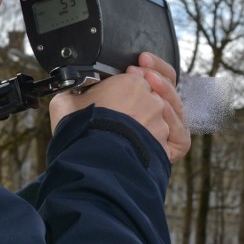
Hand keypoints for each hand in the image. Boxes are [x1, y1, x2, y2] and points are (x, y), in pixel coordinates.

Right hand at [49, 52, 190, 162]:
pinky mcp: (168, 146)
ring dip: (152, 118)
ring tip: (130, 127)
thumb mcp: (65, 102)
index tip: (111, 90)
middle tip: (117, 111)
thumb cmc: (79, 132)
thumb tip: (71, 92)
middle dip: (138, 101)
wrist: (93, 165)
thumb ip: (73, 91)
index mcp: (131, 82)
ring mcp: (162, 123)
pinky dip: (170, 134)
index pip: (136, 77)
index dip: (125, 83)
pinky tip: (158, 133)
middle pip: (151, 94)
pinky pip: (178, 136)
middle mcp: (152, 100)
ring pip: (164, 114)